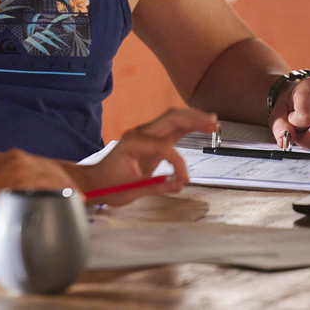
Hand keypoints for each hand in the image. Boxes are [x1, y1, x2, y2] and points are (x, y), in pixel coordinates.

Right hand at [0, 149, 77, 234]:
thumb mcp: (0, 188)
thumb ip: (17, 189)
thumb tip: (32, 201)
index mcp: (14, 158)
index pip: (46, 166)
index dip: (61, 179)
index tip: (71, 193)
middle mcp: (18, 158)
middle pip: (54, 169)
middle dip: (68, 183)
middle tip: (79, 199)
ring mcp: (20, 168)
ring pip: (55, 175)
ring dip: (68, 188)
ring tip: (77, 203)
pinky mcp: (20, 181)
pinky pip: (50, 184)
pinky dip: (62, 192)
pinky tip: (69, 202)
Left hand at [83, 107, 217, 205]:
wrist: (95, 181)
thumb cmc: (108, 185)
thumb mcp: (130, 190)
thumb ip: (156, 187)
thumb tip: (178, 185)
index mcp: (133, 143)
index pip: (164, 147)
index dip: (178, 163)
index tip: (183, 180)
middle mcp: (139, 134)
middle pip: (170, 119)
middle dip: (193, 120)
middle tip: (213, 125)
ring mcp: (145, 135)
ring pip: (172, 120)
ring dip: (192, 119)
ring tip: (212, 122)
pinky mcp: (151, 141)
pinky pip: (171, 129)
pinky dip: (187, 126)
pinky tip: (200, 126)